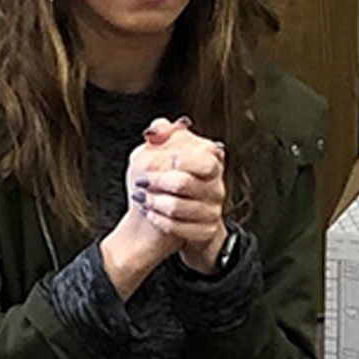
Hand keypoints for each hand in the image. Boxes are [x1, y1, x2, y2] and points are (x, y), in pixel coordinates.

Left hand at [125, 120, 230, 270]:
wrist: (182, 217)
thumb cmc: (173, 181)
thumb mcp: (168, 152)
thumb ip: (165, 134)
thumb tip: (157, 127)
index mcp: (212, 163)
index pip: (204, 159)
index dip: (184, 160)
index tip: (169, 160)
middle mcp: (216, 187)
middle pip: (183, 183)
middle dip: (157, 182)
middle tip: (142, 182)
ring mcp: (212, 211)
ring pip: (177, 207)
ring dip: (153, 202)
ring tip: (143, 198)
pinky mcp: (205, 231)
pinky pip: (178, 228)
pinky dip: (158, 219)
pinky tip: (150, 213)